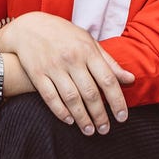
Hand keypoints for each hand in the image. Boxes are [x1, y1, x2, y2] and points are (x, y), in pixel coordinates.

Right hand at [0, 12, 134, 135]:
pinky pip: (50, 97)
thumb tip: (130, 79)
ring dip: (82, 118)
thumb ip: (109, 62)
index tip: (122, 117)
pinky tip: (69, 121)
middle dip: (100, 115)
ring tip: (90, 131)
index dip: (117, 101)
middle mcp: (71, 59)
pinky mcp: (36, 73)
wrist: (29, 27)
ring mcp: (53, 66)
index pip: (107, 80)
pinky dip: (60, 111)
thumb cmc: (64, 35)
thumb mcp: (88, 42)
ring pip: (71, 98)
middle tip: (105, 130)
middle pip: (90, 93)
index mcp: (87, 51)